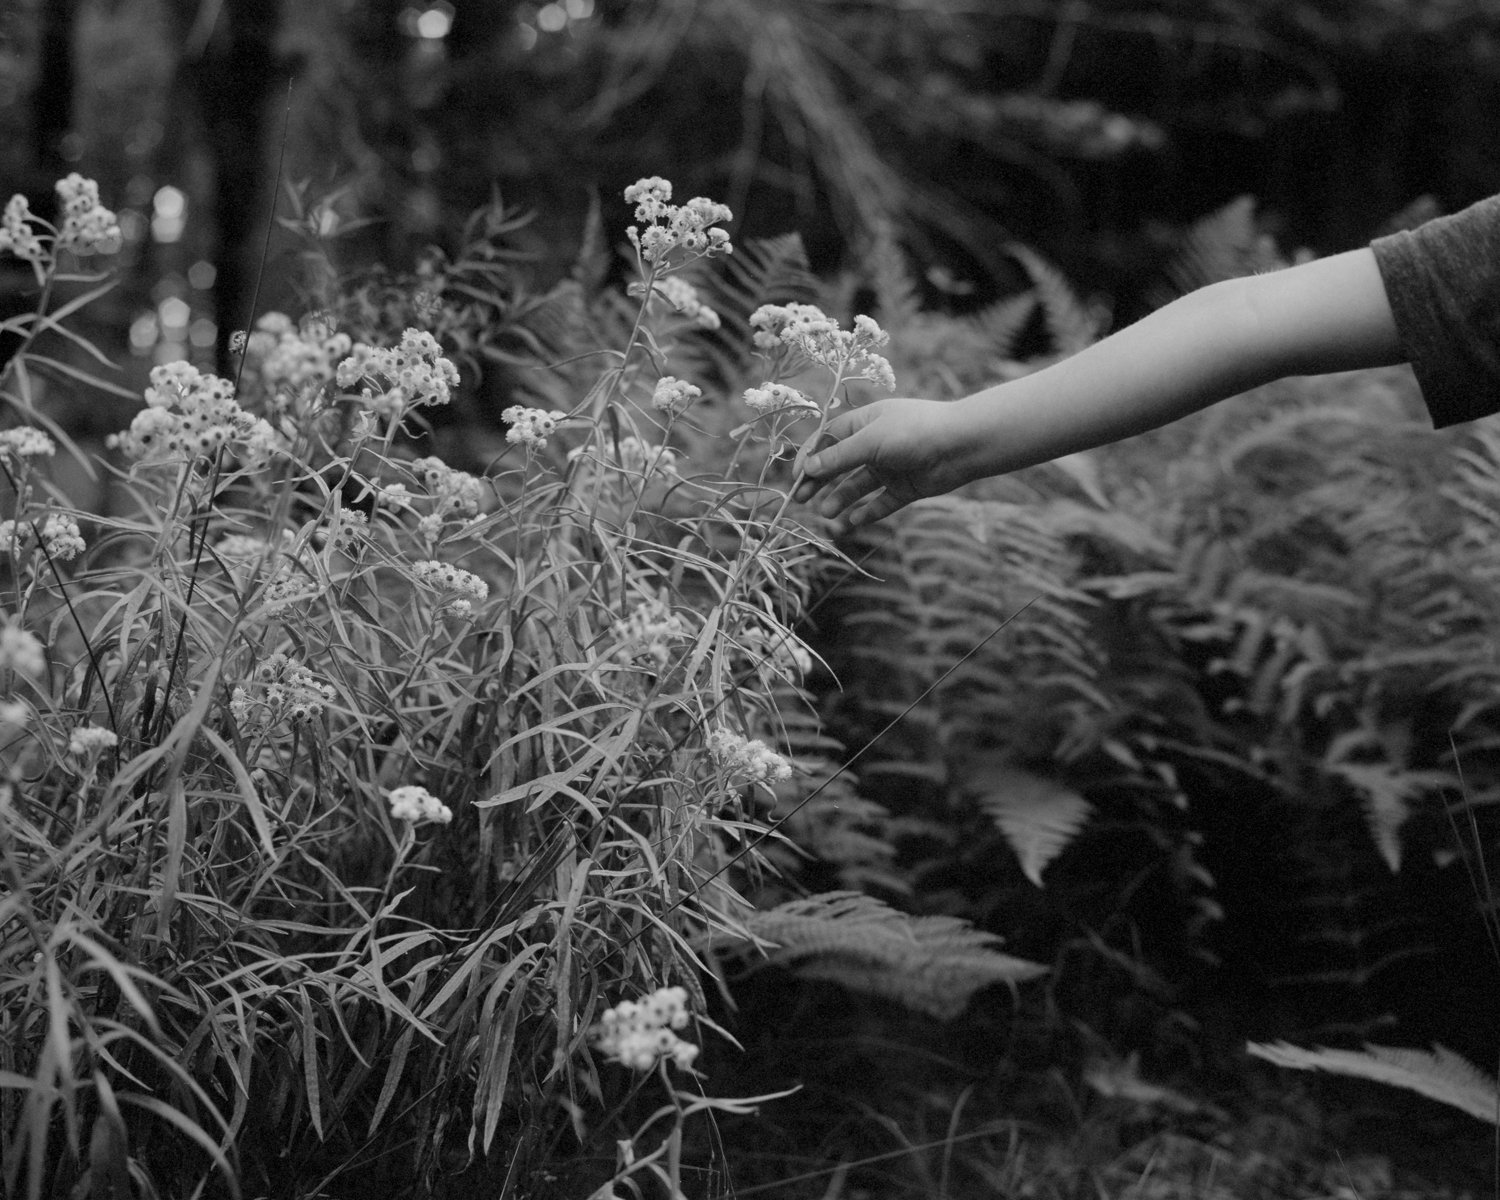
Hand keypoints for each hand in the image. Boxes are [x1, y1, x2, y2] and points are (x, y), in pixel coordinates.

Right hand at [793, 397, 979, 530]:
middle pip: (840, 464)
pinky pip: (882, 502)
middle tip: (801, 499)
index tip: (796, 476)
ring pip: (859, 485)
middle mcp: (876, 444)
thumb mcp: (869, 441)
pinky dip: (868, 512)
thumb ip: (838, 457)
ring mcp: (891, 466)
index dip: (810, 456)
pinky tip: (854, 522)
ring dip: (841, 498)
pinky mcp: (907, 487)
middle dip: (819, 481)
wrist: (962, 445)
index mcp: (865, 422)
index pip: (828, 439)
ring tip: (827, 513)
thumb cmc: (913, 432)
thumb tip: (808, 468)